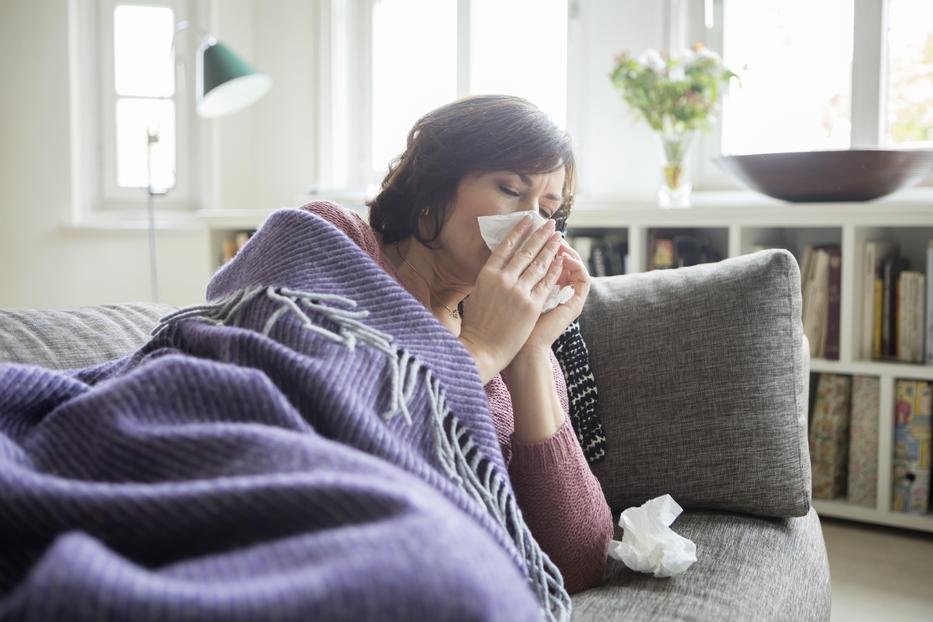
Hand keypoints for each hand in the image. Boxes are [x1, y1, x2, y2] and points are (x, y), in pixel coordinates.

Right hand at [458, 216, 566, 382]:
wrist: (482, 349)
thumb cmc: (476, 325)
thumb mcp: (476, 294)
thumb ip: (489, 279)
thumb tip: (499, 266)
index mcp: (487, 274)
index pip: (506, 247)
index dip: (518, 232)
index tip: (527, 220)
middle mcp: (503, 279)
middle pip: (526, 251)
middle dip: (540, 235)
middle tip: (550, 224)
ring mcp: (519, 292)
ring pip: (539, 264)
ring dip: (550, 248)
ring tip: (558, 236)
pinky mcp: (532, 305)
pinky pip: (546, 283)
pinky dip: (555, 270)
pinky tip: (561, 260)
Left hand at [507, 241, 590, 362]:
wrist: (521, 353)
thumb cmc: (507, 329)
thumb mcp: (508, 296)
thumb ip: (511, 278)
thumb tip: (504, 255)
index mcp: (542, 290)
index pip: (546, 261)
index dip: (540, 244)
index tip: (530, 230)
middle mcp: (558, 293)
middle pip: (561, 260)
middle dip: (552, 242)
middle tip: (547, 227)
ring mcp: (568, 298)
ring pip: (575, 266)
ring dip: (566, 249)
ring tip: (557, 238)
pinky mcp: (575, 304)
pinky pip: (582, 278)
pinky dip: (576, 264)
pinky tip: (565, 255)